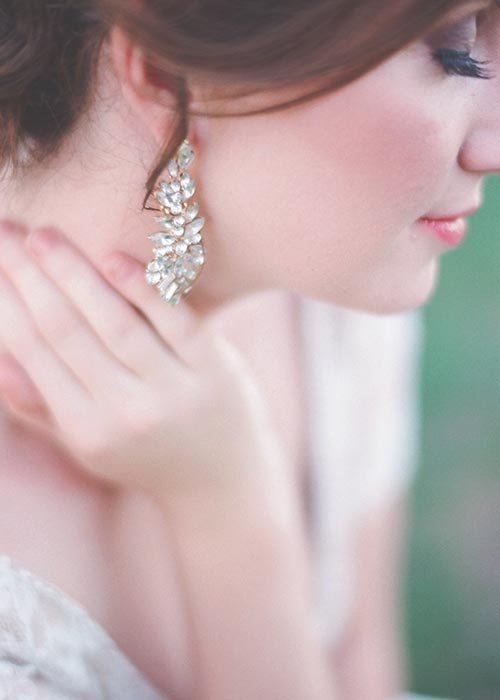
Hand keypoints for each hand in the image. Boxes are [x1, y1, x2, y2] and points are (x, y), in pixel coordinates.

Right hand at [0, 220, 285, 496]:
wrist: (223, 484)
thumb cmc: (147, 457)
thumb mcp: (89, 446)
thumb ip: (44, 408)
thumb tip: (0, 363)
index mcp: (86, 429)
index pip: (34, 352)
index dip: (7, 302)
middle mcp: (126, 412)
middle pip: (66, 331)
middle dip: (29, 276)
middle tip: (6, 231)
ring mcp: (173, 389)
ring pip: (115, 322)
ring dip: (75, 275)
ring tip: (45, 236)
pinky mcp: (213, 368)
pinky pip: (175, 321)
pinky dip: (144, 289)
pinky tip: (113, 258)